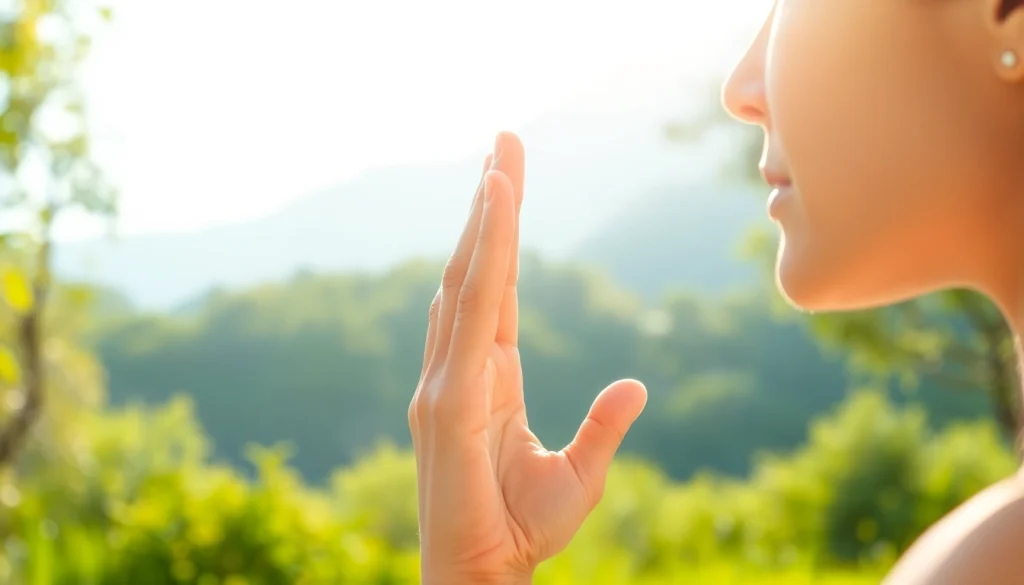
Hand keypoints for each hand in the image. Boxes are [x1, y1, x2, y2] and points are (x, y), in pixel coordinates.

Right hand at [408, 131, 647, 584]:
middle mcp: (458, 367)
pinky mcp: (446, 399)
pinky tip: (493, 215)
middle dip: (492, 204)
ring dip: (487, 220)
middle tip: (506, 139)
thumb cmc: (521, 533)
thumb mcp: (579, 473)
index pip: (496, 290)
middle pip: (479, 269)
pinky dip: (480, 262)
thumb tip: (637, 382)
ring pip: (470, 281)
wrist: (485, 577)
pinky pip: (469, 316)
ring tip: (500, 162)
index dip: (503, 235)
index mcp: (486, 377)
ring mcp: (446, 380)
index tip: (507, 178)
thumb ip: (604, 424)